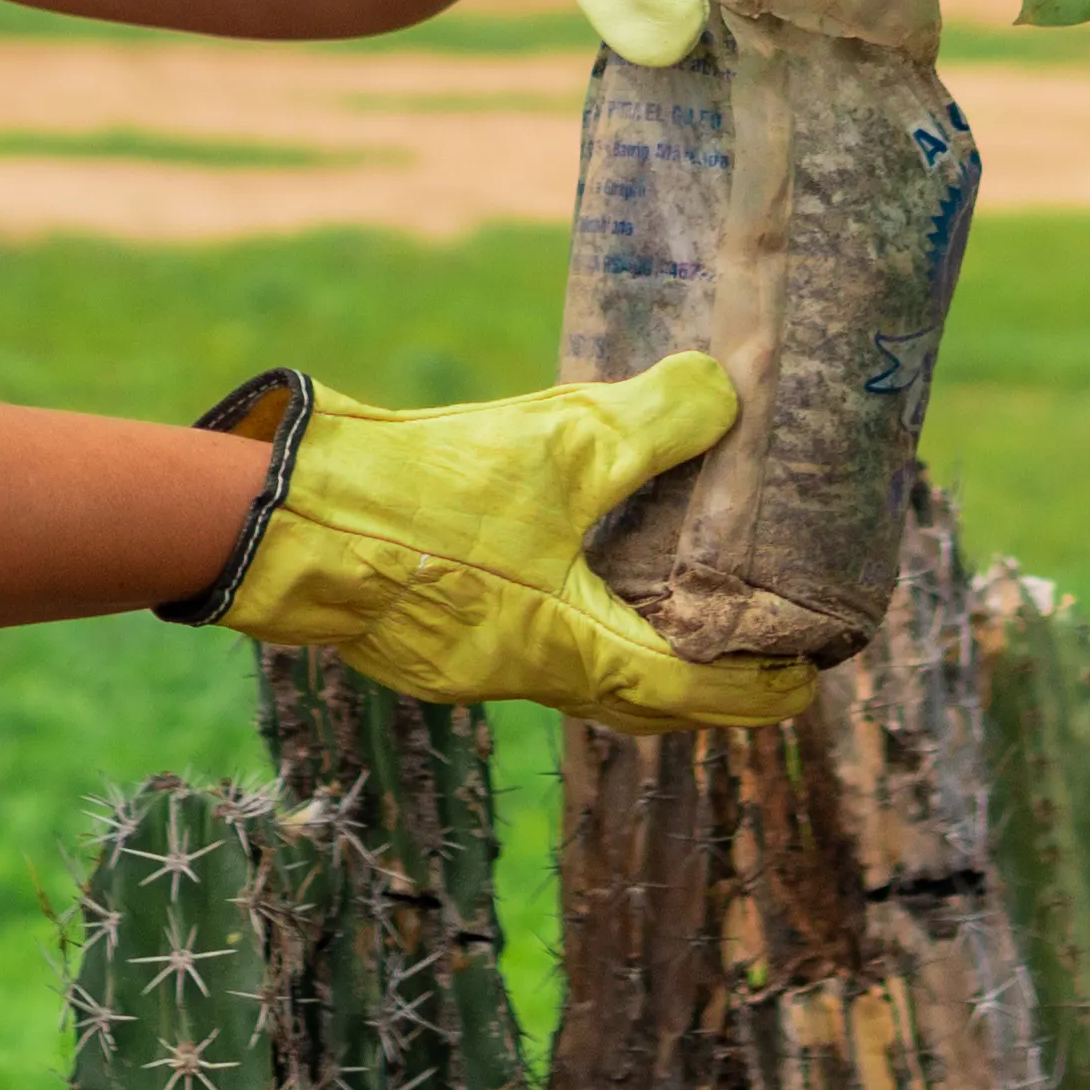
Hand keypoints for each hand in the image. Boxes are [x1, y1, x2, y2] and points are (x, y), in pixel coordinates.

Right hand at [197, 352, 815, 731]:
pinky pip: (529, 632)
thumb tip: (726, 393)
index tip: (809, 674)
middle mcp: (528, 674)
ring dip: (636, 637)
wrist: (280, 519)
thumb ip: (654, 424)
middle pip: (643, 695)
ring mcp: (472, 659)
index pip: (696, 696)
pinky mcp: (430, 628)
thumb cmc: (422, 499)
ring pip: (582, 665)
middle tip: (761, 639)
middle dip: (708, 675)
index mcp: (574, 655)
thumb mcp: (559, 445)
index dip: (761, 687)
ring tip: (682, 587)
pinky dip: (575, 608)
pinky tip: (577, 550)